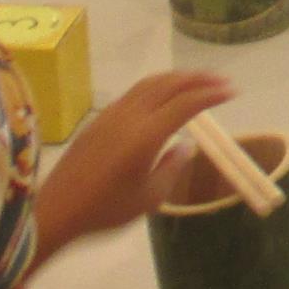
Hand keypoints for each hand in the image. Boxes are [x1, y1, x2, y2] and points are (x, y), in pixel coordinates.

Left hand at [34, 70, 234, 258]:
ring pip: (148, 84)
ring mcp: (111, 114)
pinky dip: (155, 87)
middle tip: (219, 80)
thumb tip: (186, 146)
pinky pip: (133, 93)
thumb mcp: (149, 197)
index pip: (186, 104)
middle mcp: (130, 116)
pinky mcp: (98, 120)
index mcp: (147, 135)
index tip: (232, 91)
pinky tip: (160, 97)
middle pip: (168, 85)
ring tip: (194, 81)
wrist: (57, 209)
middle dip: (197, 78)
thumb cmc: (106, 209)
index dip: (211, 94)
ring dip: (175, 78)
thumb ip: (171, 167)